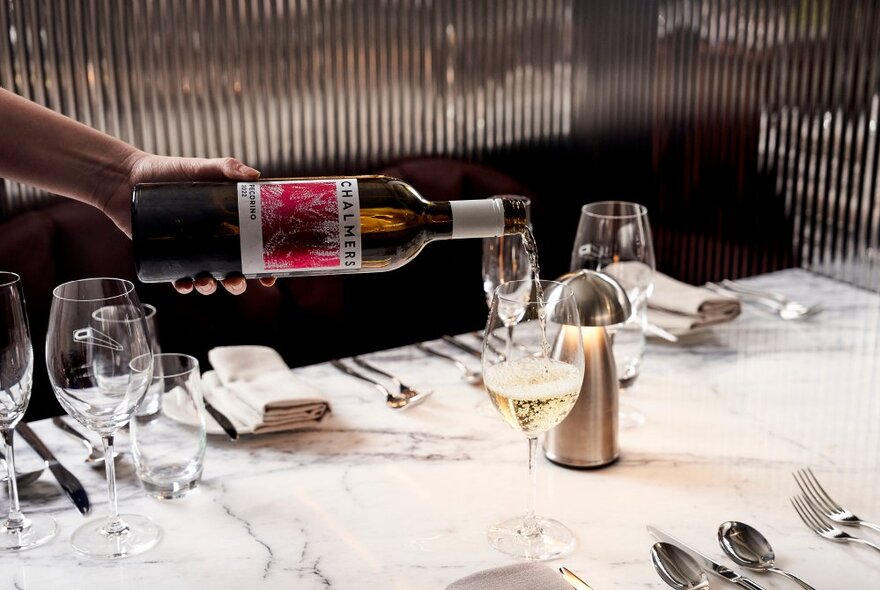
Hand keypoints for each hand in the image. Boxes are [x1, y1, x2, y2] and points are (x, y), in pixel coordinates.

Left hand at [100, 152, 275, 294]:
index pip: (253, 248)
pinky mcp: (167, 256)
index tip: (271, 276)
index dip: (265, 265)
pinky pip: (179, 278)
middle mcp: (212, 240)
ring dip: (212, 287)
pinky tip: (185, 285)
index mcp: (228, 223)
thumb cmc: (166, 170)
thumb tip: (255, 175)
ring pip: (209, 278)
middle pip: (234, 269)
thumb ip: (227, 167)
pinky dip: (184, 286)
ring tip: (207, 282)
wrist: (126, 178)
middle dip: (238, 283)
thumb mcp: (199, 167)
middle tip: (237, 280)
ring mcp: (191, 250)